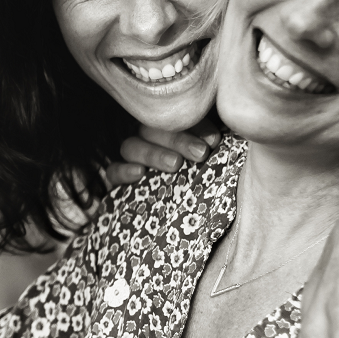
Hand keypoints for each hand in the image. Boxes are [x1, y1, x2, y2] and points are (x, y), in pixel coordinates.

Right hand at [100, 123, 220, 189]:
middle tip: (200, 153)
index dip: (194, 125)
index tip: (214, 139)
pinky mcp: (118, 180)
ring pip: (131, 146)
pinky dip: (123, 170)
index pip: (176, 118)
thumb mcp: (209, 159)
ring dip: (154, 153)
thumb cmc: (202, 177)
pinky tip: (139, 173)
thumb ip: (212, 144)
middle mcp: (148, 139)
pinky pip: (113, 171)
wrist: (175, 219)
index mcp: (171, 129)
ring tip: (175, 165)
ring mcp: (131, 158)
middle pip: (153, 129)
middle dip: (178, 140)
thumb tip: (225, 135)